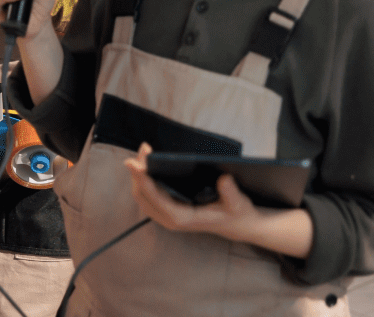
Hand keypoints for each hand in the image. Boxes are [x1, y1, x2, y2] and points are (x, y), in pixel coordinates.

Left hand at [124, 144, 257, 241]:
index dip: (143, 181)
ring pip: (142, 195)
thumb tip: (223, 179)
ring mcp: (168, 216)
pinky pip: (148, 195)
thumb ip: (231, 193)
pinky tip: (148, 163)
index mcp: (183, 218)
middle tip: (143, 149)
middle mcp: (171, 219)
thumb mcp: (239, 203)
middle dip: (138, 172)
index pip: (156, 199)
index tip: (134, 164)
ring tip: (144, 151)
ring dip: (139, 174)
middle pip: (143, 195)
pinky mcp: (169, 209)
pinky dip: (144, 179)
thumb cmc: (237, 213)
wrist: (239, 224)